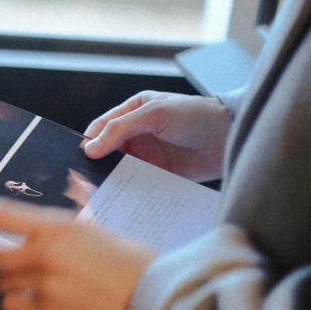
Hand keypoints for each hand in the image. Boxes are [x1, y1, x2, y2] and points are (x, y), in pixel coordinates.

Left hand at [0, 200, 154, 309]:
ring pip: (0, 283)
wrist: (152, 296)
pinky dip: (15, 304)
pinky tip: (30, 302)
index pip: (1, 214)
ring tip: (22, 283)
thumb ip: (55, 231)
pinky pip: (13, 306)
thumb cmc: (127, 261)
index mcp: (57, 226)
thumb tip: (25, 232)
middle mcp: (45, 252)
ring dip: (4, 283)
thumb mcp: (90, 231)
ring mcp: (45, 284)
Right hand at [83, 91, 231, 181]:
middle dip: (96, 163)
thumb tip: (90, 148)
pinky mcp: (157, 174)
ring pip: (118, 168)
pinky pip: (136, 183)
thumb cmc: (196, 116)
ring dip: (111, 178)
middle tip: (85, 179)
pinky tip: (120, 198)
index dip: (89, 142)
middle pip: (107, 150)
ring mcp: (146, 155)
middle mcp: (136, 134)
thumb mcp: (155, 114)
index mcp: (133, 111)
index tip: (80, 158)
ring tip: (99, 192)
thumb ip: (121, 128)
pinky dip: (127, 190)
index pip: (101, 127)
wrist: (230, 137)